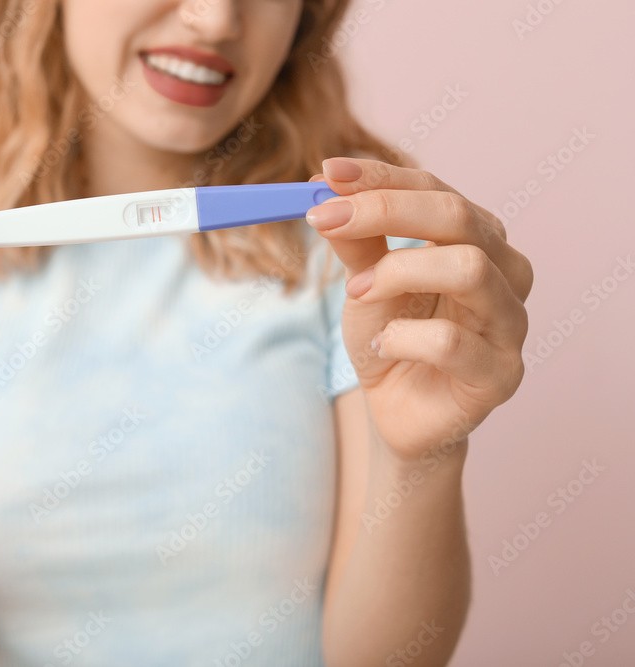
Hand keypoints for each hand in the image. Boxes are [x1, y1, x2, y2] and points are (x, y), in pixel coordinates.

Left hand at [305, 158, 532, 458]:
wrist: (398, 411)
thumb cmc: (392, 337)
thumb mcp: (365, 281)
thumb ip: (354, 239)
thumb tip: (324, 187)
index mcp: (478, 238)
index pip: (435, 190)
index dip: (380, 178)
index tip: (326, 174)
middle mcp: (506, 272)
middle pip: (459, 217)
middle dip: (386, 210)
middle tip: (326, 219)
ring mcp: (510, 323)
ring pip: (469, 269)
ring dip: (397, 272)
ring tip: (358, 293)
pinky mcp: (500, 374)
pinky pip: (451, 342)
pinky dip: (403, 338)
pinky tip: (385, 346)